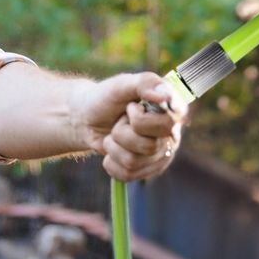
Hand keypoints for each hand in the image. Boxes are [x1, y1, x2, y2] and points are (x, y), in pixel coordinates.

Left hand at [73, 72, 187, 182]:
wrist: (87, 118)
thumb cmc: (107, 98)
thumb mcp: (122, 84)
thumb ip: (145, 83)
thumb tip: (165, 97)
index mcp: (170, 109)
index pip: (168, 122)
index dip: (142, 120)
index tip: (129, 109)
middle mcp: (171, 133)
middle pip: (150, 146)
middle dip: (122, 132)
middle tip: (120, 120)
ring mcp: (160, 154)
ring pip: (134, 162)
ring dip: (114, 146)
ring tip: (114, 134)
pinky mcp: (147, 170)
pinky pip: (127, 175)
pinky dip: (111, 162)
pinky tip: (112, 151)